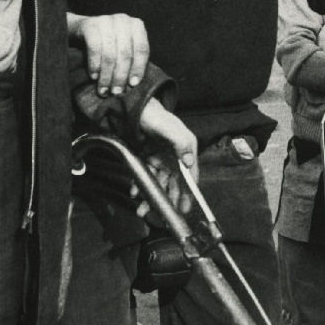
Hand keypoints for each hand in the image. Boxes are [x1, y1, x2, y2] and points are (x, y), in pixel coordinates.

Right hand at [69, 12, 148, 96]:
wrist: (82, 30)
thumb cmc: (108, 43)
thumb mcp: (123, 47)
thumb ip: (131, 60)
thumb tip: (133, 85)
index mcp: (136, 26)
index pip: (142, 49)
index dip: (138, 68)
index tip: (133, 84)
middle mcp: (123, 20)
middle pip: (125, 53)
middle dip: (120, 76)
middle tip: (116, 92)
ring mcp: (106, 20)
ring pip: (110, 52)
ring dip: (106, 75)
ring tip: (104, 89)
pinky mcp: (90, 24)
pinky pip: (95, 48)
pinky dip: (95, 65)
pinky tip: (94, 76)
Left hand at [137, 98, 196, 216]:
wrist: (134, 108)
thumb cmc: (156, 116)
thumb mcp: (171, 128)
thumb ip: (182, 144)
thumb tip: (189, 162)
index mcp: (185, 151)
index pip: (189, 177)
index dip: (188, 194)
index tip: (184, 209)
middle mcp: (174, 158)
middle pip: (174, 184)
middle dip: (168, 201)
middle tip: (162, 216)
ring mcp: (160, 159)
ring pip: (158, 183)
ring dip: (151, 197)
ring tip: (143, 210)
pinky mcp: (147, 159)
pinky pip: (146, 176)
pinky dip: (140, 186)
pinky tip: (135, 192)